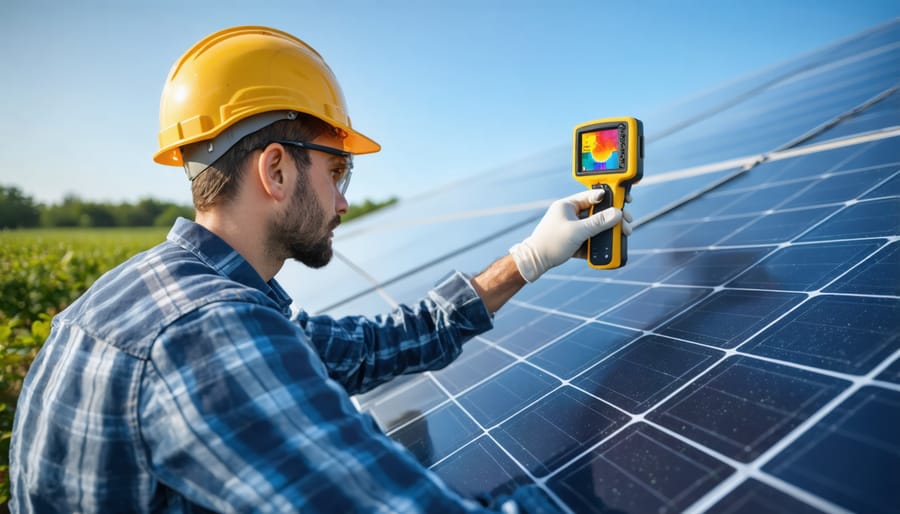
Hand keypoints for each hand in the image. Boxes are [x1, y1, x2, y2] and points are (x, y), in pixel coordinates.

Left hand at [509, 189, 632, 281]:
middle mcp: (570, 214)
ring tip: (622, 235)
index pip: (592, 195)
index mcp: (568, 205)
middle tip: (627, 222)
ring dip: (608, 231)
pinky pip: (590, 238)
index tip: (624, 199)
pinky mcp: (573, 240)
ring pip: (595, 226)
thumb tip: (617, 213)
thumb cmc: (550, 243)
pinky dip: (599, 242)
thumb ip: (599, 222)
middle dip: (613, 217)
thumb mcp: (578, 231)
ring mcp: (571, 227)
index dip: (609, 196)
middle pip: (597, 211)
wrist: (535, 262)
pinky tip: (609, 247)